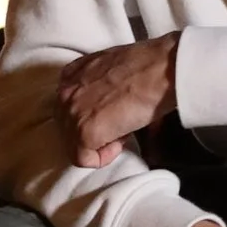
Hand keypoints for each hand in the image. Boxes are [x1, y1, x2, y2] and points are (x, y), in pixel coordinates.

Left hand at [57, 32, 178, 166]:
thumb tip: (105, 107)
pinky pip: (83, 159)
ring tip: (123, 130)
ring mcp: (72, 113)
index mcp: (71, 74)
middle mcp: (65, 93)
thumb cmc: (148, 67)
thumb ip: (96, 85)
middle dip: (92, 132)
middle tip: (119, 125)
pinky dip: (103, 157)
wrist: (161, 70)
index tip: (111, 116)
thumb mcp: (111, 67)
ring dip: (99, 144)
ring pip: (74, 145)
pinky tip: (121, 141)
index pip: (68, 108)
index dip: (90, 117)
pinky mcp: (84, 132)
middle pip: (68, 128)